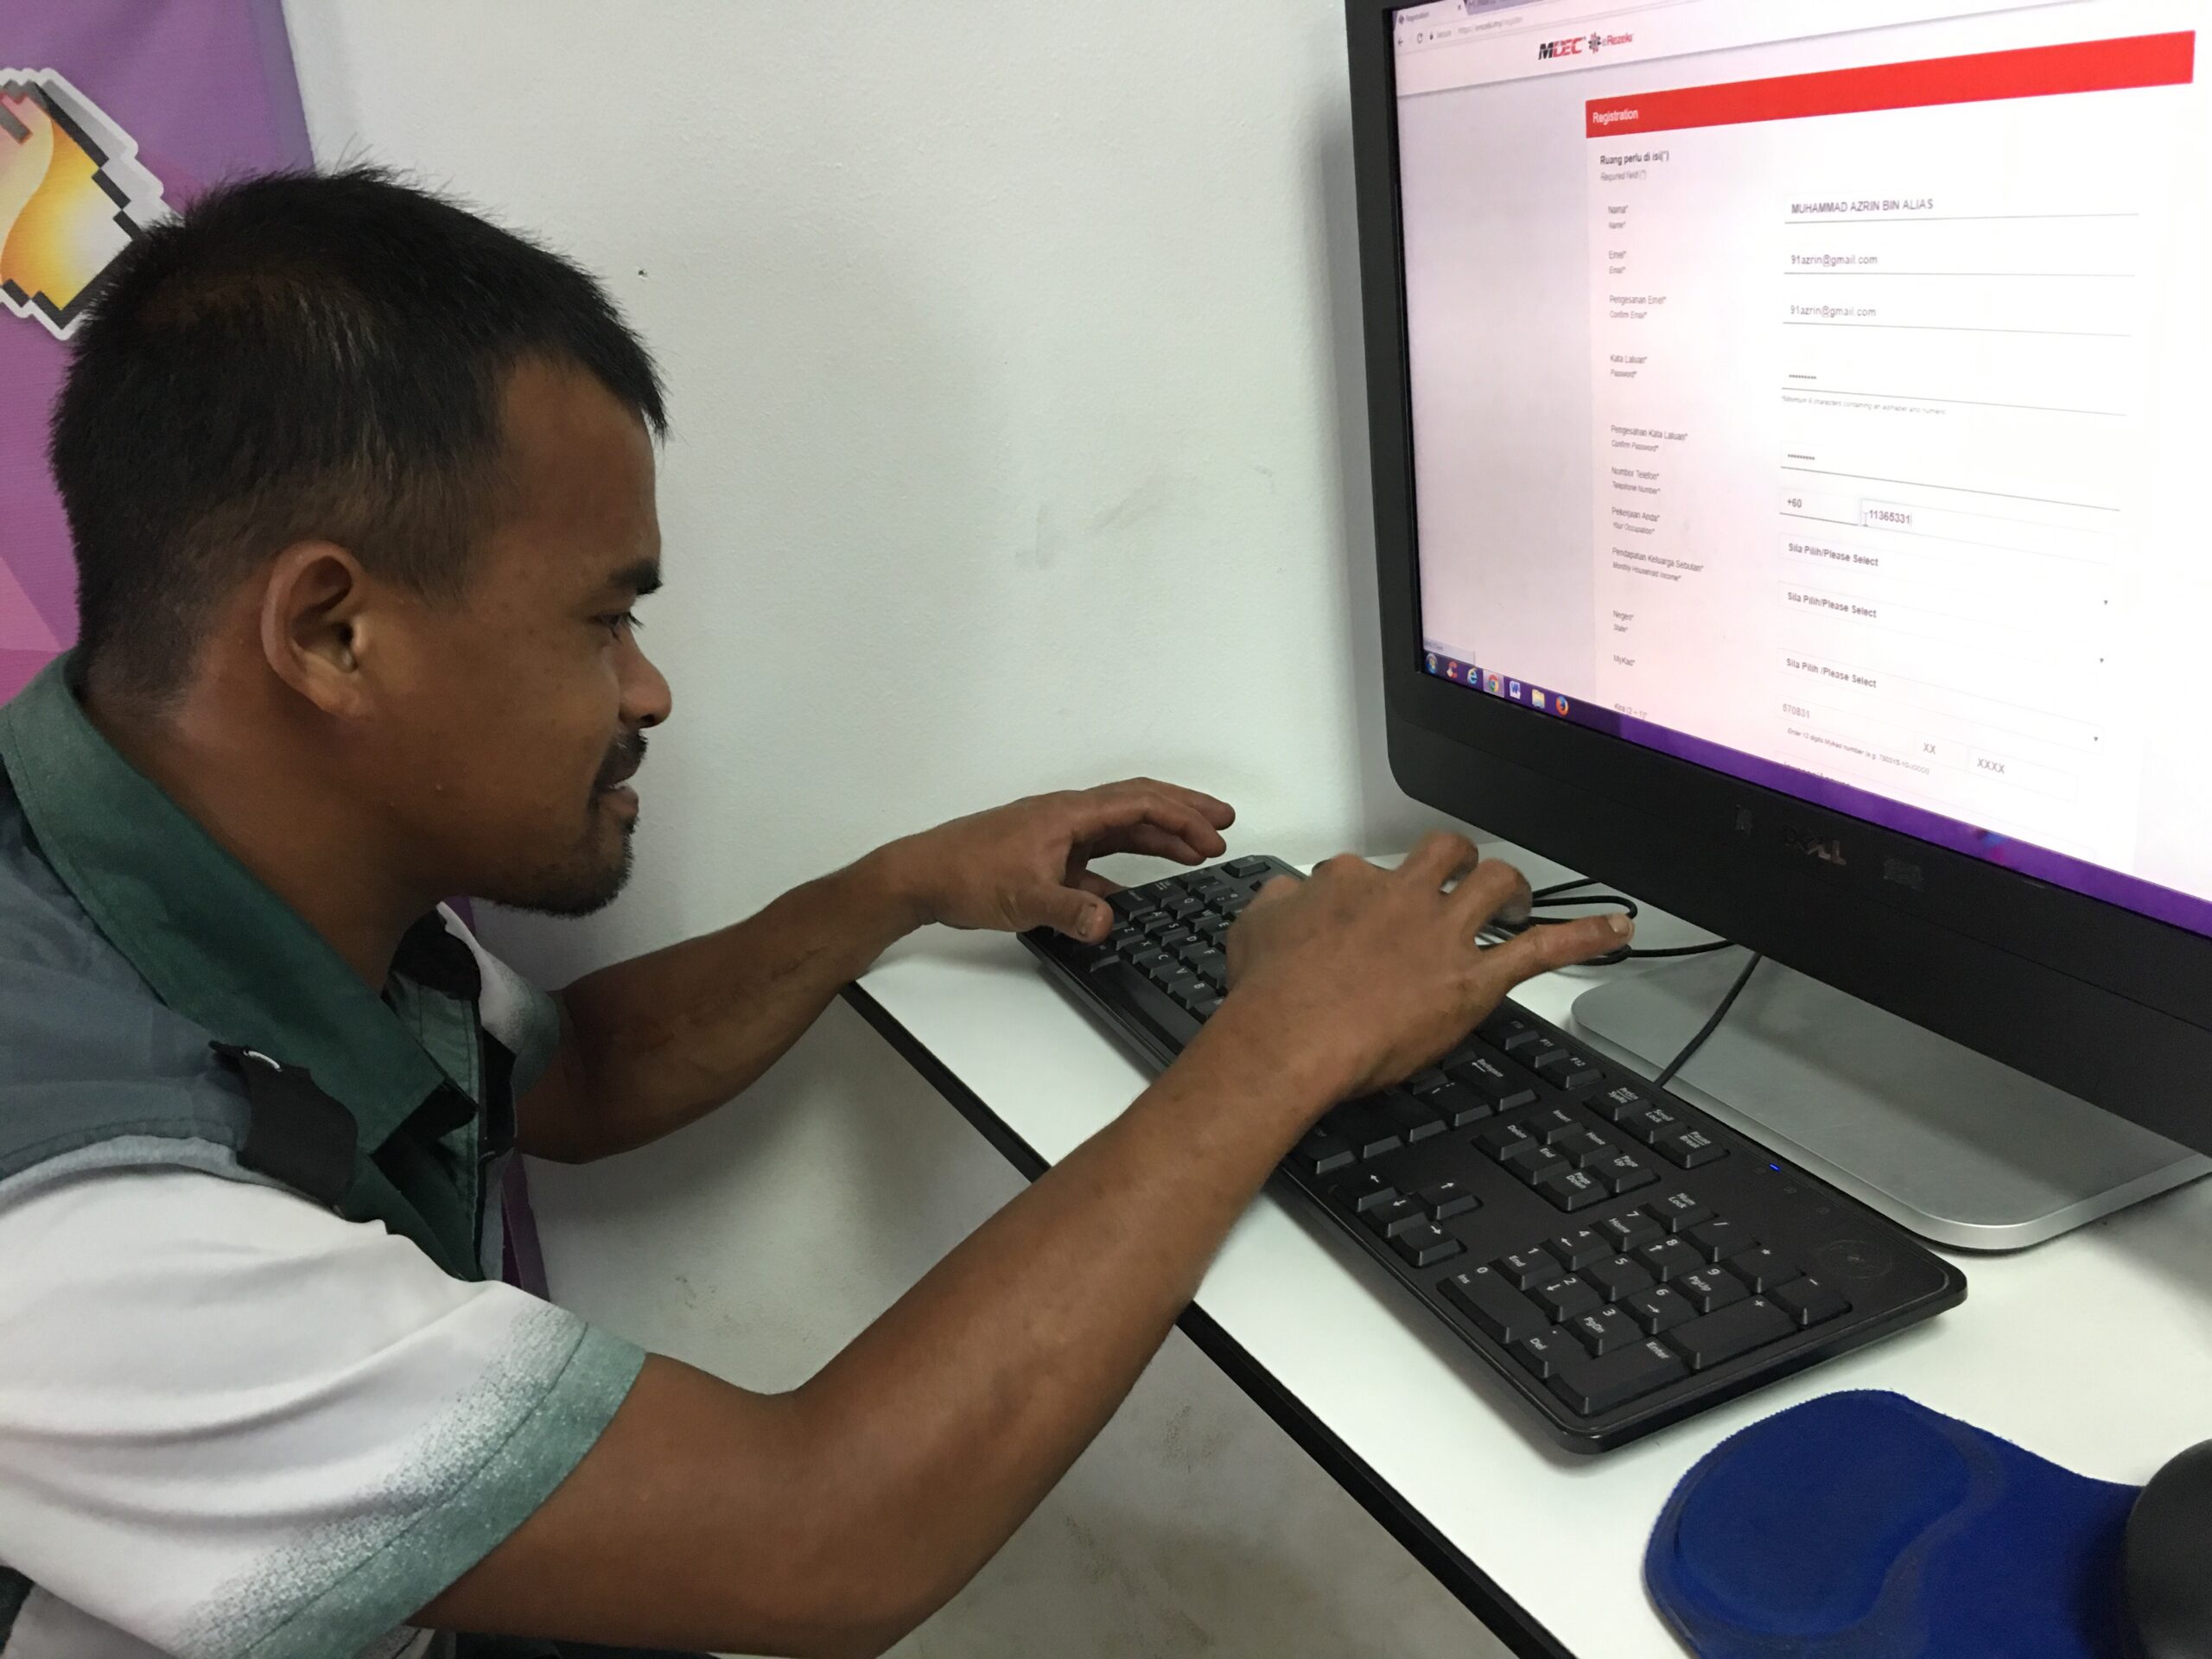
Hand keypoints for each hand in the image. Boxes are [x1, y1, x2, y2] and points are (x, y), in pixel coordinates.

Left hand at [881, 779, 1235, 942]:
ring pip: (1122, 830)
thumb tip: (1108, 921)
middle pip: (1138, 805)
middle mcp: (1068, 817)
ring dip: (1161, 838)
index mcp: (1068, 814)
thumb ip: (1070, 910)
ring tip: (1199, 851)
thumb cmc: (965, 873)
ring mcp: (1058, 836)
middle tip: (1224, 823)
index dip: (1182, 816)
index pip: (1139, 804)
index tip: (1215, 832)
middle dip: (1184, 813)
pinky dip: (1126, 867)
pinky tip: (1138, 890)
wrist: (922, 876)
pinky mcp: (1047, 857)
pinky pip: (1099, 857)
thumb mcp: (1023, 897)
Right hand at [1215, 833, 1629, 1101]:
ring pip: (1495, 883)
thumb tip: (1285, 896)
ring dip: (1511, 889)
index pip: (1369, 868)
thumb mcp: (1253, 929)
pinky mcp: (1472, 978)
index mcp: (1350, 882)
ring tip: (1517, 901)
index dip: (1376, 889)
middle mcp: (1403, 896)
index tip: (1373, 912)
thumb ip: (1275, 904)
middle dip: (1459, 863)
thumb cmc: (1270, 994)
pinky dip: (1586, 937)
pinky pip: (1540, 950)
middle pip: (1446, 853)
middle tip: (1461, 883)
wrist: (1292, 1036)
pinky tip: (1617, 930)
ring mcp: (1442, 934)